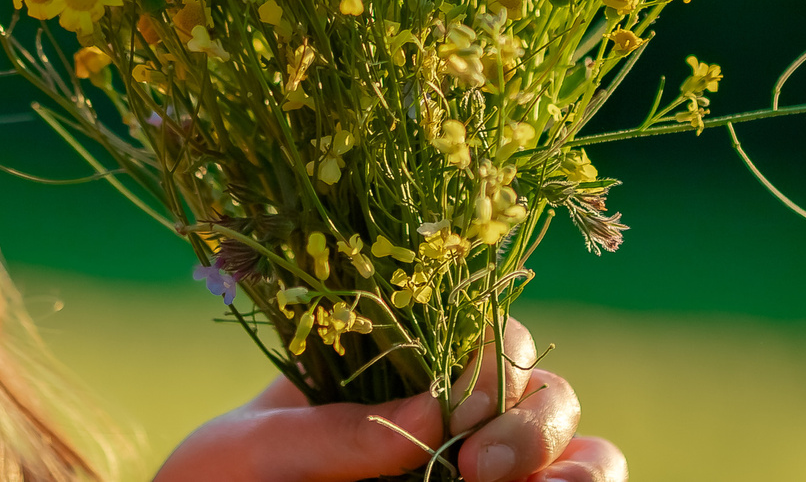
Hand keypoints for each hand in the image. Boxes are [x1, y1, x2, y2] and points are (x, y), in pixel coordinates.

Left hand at [151, 320, 624, 481]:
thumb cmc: (219, 481)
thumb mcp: (252, 449)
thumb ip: (330, 430)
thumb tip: (435, 406)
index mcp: (401, 375)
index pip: (487, 339)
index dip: (495, 359)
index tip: (460, 407)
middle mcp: (458, 424)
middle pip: (549, 395)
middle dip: (538, 420)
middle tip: (480, 465)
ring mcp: (480, 473)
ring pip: (585, 457)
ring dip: (580, 465)